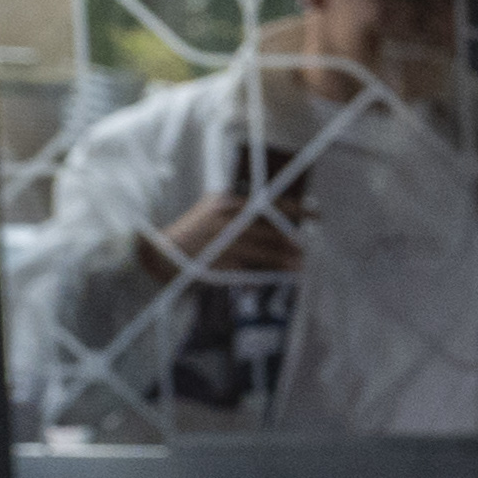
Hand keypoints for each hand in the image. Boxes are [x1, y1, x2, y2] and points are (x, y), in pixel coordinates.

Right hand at [155, 186, 308, 277]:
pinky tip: (285, 275)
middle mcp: (229, 220)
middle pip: (272, 228)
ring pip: (267, 250)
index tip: (317, 213)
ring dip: (288, 258)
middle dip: (293, 238)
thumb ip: (240, 209)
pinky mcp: (224, 263)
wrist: (160, 255)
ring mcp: (226, 242)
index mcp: (228, 203)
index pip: (269, 203)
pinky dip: (271, 272)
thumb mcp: (213, 211)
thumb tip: (275, 213)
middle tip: (306, 245)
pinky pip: (255, 269)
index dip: (297, 208)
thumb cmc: (193, 234)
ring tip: (300, 263)